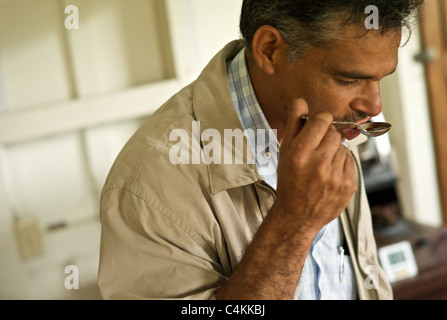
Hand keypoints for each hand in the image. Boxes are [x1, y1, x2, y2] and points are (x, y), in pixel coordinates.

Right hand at [275, 98, 357, 234]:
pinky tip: (330, 174)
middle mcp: (319, 164)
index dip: (320, 120)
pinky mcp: (349, 185)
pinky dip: (342, 164)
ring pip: (343, 147)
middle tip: (317, 149)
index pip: (322, 119)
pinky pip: (350, 161)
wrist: (297, 216)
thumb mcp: (284, 153)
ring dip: (334, 151)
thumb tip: (301, 102)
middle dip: (327, 137)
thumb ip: (294, 124)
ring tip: (322, 165)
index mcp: (300, 154)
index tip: (317, 125)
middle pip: (335, 132)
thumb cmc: (289, 183)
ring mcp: (336, 176)